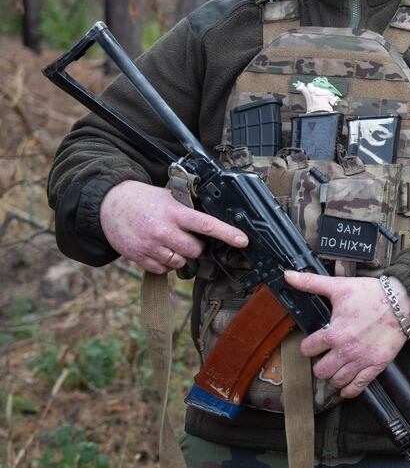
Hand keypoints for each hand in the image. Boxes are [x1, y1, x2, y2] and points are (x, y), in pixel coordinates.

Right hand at [100, 180, 248, 273]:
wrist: (109, 205)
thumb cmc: (144, 200)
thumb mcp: (169, 197)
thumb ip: (188, 209)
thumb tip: (213, 221)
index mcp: (175, 212)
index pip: (207, 225)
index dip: (227, 233)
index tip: (243, 240)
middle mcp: (163, 230)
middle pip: (195, 250)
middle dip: (196, 246)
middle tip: (185, 236)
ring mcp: (151, 246)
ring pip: (180, 263)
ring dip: (180, 256)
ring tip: (169, 241)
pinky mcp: (139, 257)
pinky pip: (163, 270)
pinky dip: (164, 263)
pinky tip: (157, 249)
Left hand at [285, 270, 409, 398]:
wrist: (403, 301)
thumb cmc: (372, 294)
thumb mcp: (340, 287)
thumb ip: (312, 283)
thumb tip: (289, 275)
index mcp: (334, 333)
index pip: (307, 350)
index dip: (308, 347)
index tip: (313, 344)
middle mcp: (345, 350)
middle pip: (320, 371)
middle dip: (320, 364)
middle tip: (325, 357)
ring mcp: (361, 360)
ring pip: (337, 381)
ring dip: (333, 376)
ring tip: (336, 368)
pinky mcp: (376, 366)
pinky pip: (358, 387)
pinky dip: (349, 390)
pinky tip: (346, 386)